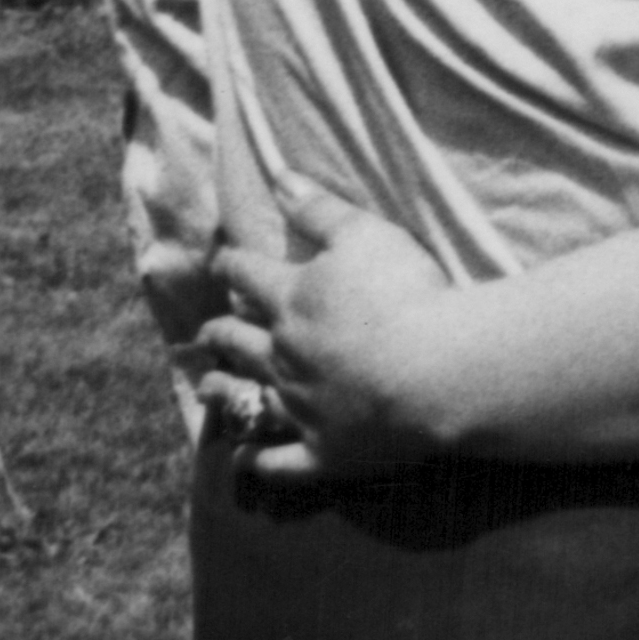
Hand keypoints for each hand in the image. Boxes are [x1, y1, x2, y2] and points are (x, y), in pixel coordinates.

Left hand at [200, 183, 459, 485]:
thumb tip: (277, 177)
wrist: (433, 370)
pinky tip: (241, 461)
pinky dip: (257, 462)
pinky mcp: (322, 451)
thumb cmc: (404, 292)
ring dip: (223, 391)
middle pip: (238, 340)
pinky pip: (278, 462)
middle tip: (206, 332)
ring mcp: (299, 407)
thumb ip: (318, 208)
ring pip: (248, 398)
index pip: (248, 274)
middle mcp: (283, 354)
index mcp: (292, 299)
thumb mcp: (363, 233)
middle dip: (220, 332)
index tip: (221, 261)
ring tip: (205, 387)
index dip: (233, 264)